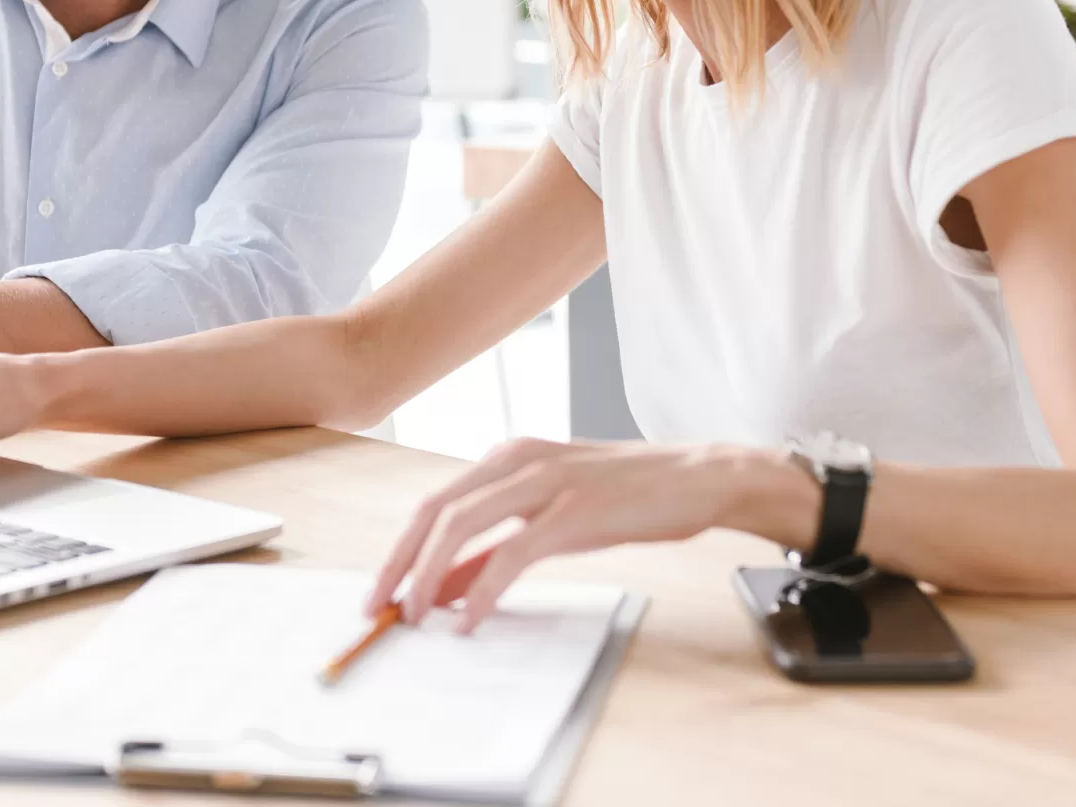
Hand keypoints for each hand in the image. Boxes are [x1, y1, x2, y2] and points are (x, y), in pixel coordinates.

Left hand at [367, 437, 773, 632]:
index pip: (434, 502)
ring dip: (429, 574)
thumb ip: (496, 547)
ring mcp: (545, 482)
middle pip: (434, 511)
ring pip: (462, 525)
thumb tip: (446, 586)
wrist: (696, 478)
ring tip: (414, 615)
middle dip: (399, 562)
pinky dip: (483, 590)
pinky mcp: (574, 511)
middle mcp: (518, 459)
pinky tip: (471, 619)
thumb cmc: (625, 497)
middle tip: (379, 608)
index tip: (380, 590)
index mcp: (508, 456)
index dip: (400, 549)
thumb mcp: (551, 516)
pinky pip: (512, 554)